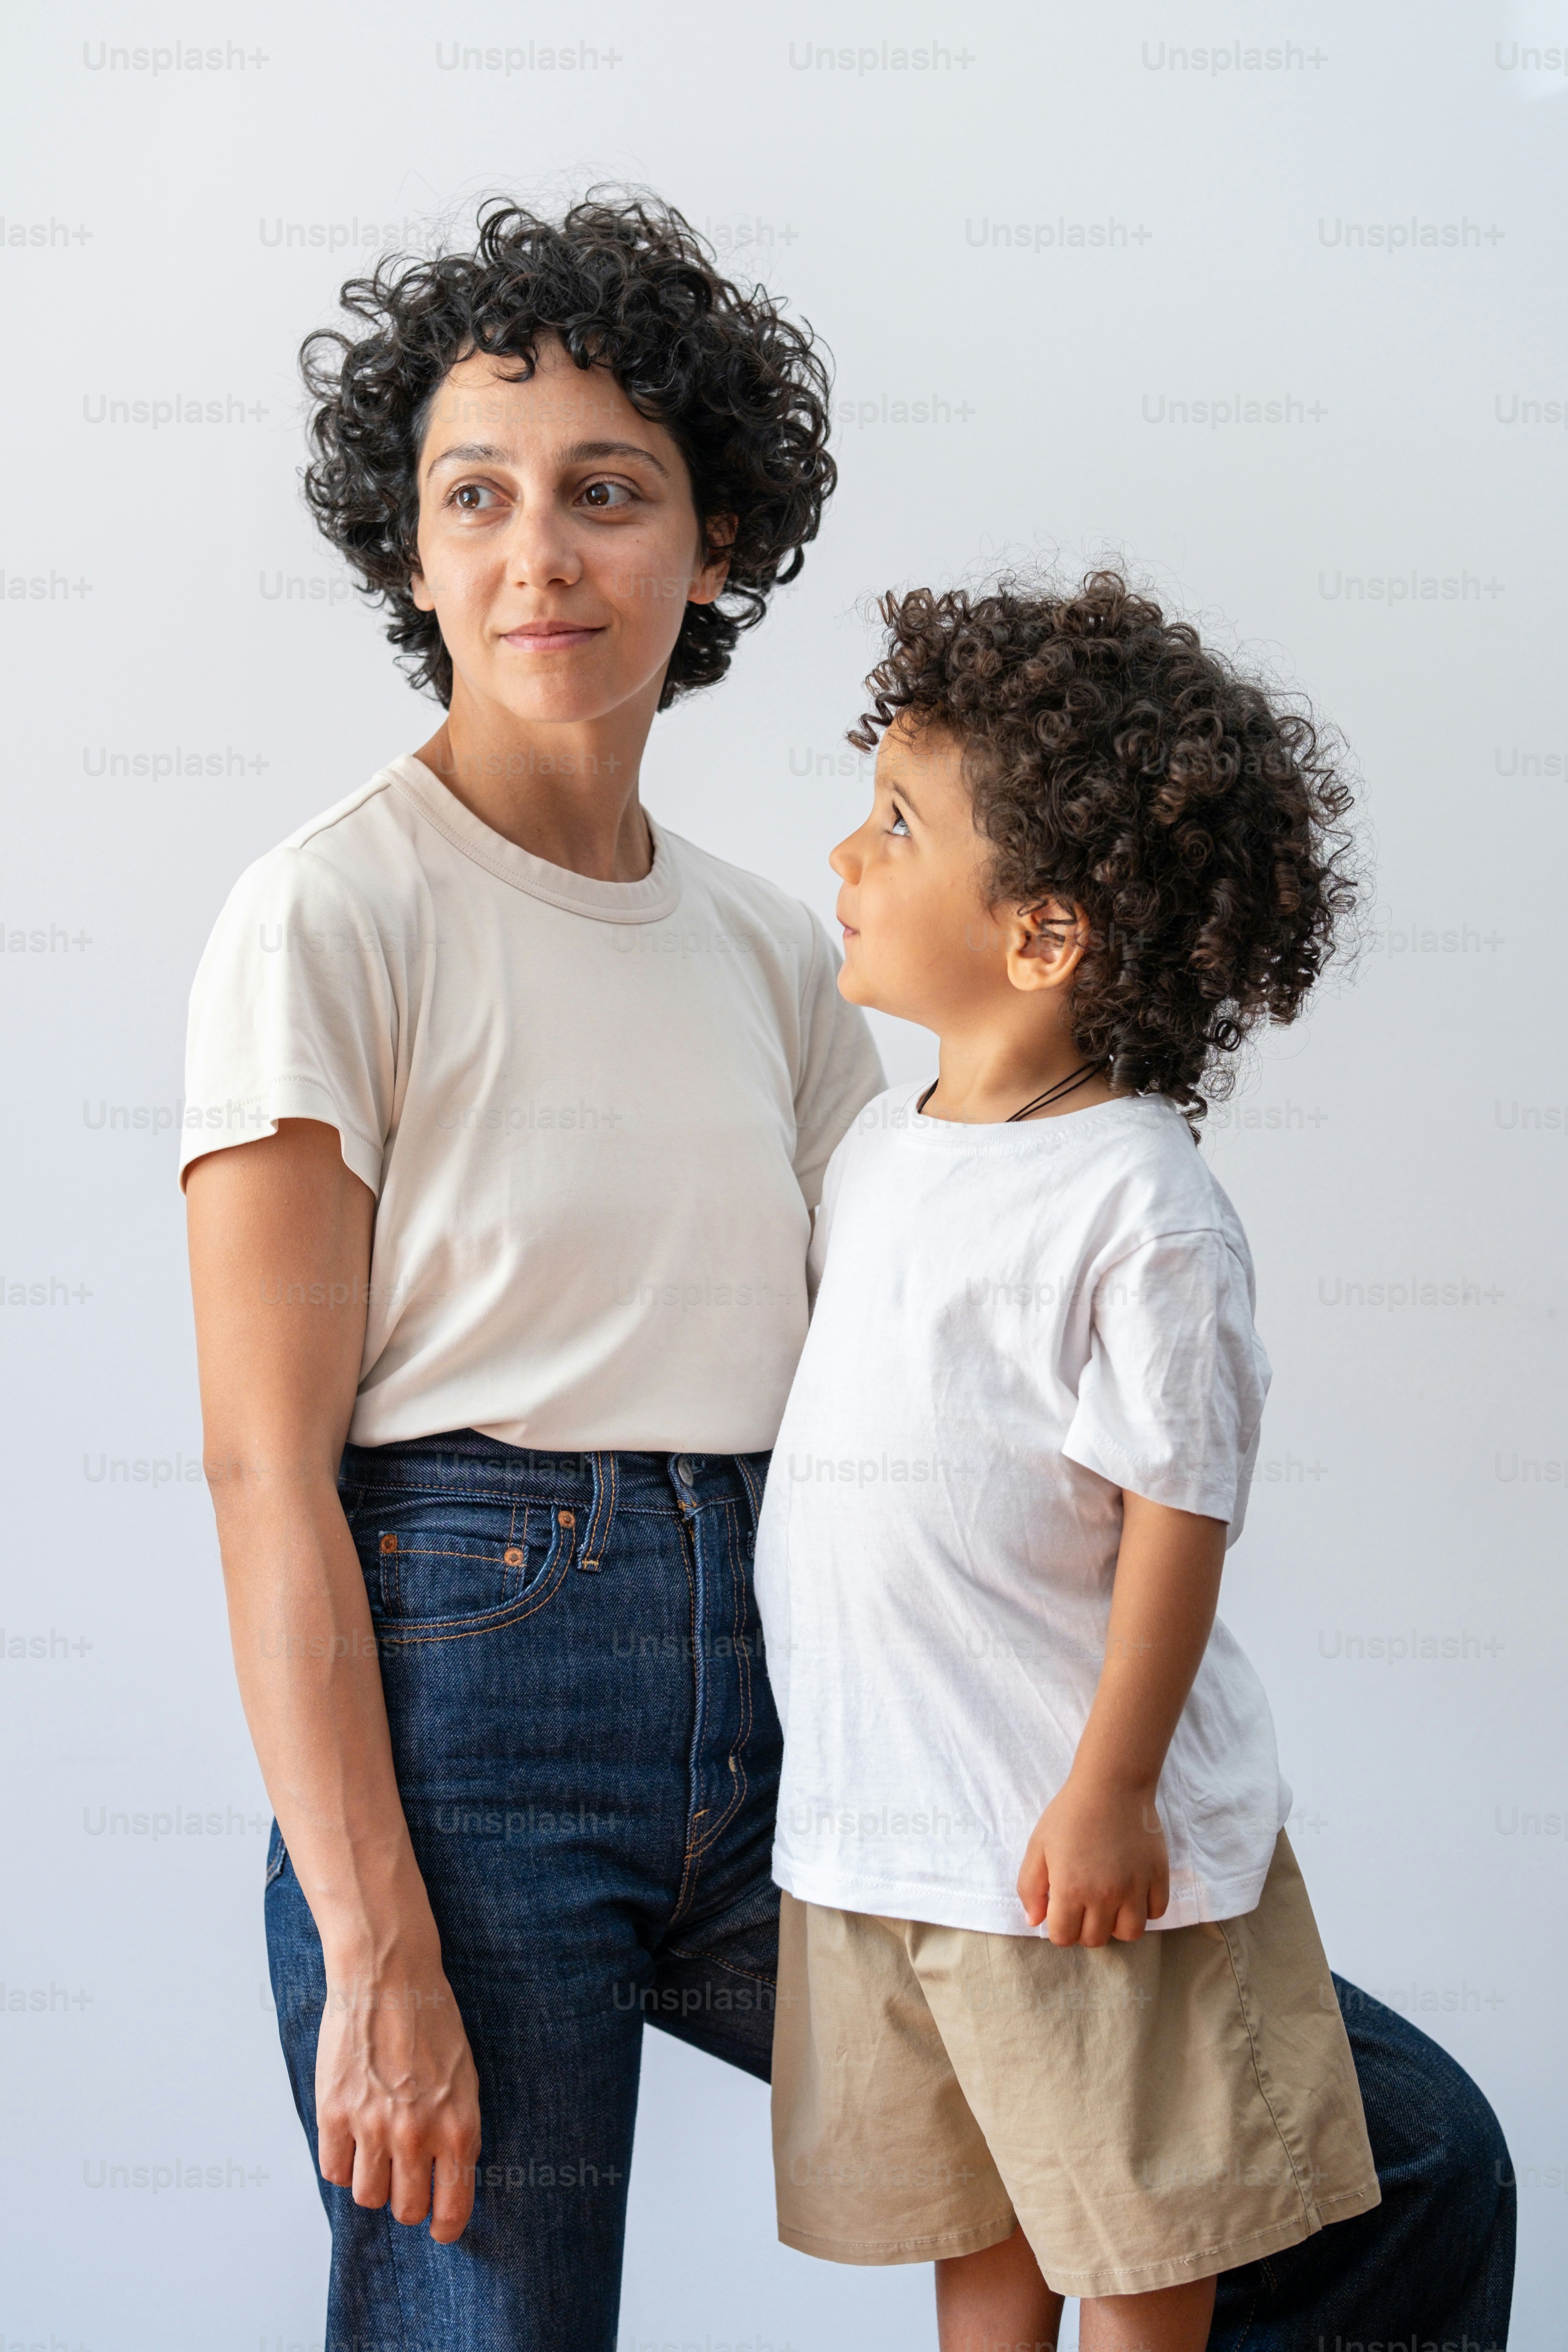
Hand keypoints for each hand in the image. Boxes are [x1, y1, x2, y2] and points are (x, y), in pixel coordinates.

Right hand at [315, 1939, 481, 2241]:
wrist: (388, 1975)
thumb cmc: (431, 2020)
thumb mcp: (464, 2078)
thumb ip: (456, 2131)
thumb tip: (446, 2180)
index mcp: (458, 2126)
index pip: (453, 2208)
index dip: (446, 2227)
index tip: (440, 2229)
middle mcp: (416, 2134)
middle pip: (405, 2210)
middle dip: (406, 2201)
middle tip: (404, 2179)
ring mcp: (372, 2126)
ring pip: (367, 2196)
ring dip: (372, 2181)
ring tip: (376, 2151)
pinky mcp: (334, 2113)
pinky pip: (333, 2171)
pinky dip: (342, 2161)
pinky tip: (352, 2134)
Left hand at [1016, 1774, 1169, 1946]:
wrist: (1111, 1784)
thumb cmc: (1070, 1814)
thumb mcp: (1038, 1846)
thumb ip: (1030, 1887)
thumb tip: (1034, 1921)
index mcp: (1071, 1889)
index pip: (1064, 1937)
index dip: (1059, 1927)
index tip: (1061, 1909)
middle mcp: (1105, 1895)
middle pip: (1095, 1939)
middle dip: (1084, 1927)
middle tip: (1083, 1903)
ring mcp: (1135, 1887)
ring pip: (1130, 1933)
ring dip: (1116, 1924)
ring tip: (1110, 1902)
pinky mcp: (1158, 1876)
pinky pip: (1156, 1912)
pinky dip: (1145, 1908)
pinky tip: (1133, 1890)